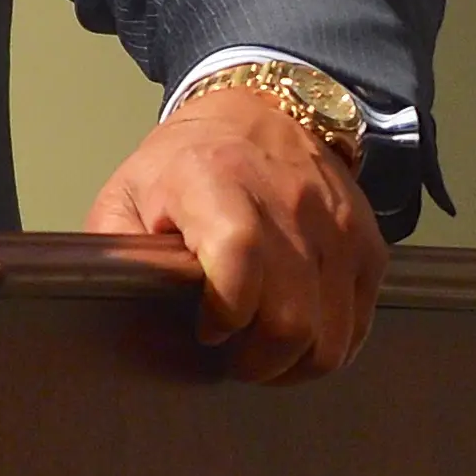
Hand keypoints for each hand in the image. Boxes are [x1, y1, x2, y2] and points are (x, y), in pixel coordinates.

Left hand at [82, 84, 387, 382]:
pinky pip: (359, 324)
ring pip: (331, 335)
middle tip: (234, 358)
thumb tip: (107, 304)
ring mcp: (335, 225)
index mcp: (215, 180)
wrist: (262, 114)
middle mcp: (287, 200)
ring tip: (264, 350)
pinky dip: (329, 343)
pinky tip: (298, 333)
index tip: (206, 331)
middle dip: (258, 360)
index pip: (238, 255)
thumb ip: (116, 250)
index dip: (224, 312)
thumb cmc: (186, 163)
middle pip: (291, 317)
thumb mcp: (129, 193)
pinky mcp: (368, 244)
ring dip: (295, 361)